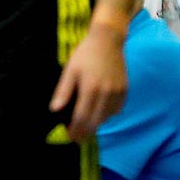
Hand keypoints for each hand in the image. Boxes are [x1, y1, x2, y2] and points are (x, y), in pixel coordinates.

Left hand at [50, 21, 127, 138]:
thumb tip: (54, 110)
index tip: (69, 137)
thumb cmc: (84, 55)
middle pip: (96, 121)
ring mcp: (118, 93)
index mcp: (90, 89)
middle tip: (76, 138)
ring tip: (84, 126)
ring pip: (106, 117)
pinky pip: (115, 110)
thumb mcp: (69, 71)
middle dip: (85, 132)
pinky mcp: (125, 91)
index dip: (76, 130)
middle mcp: (107, 94)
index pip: (82, 117)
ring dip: (95, 124)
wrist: (107, 42)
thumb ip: (63, 92)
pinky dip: (106, 115)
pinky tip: (97, 114)